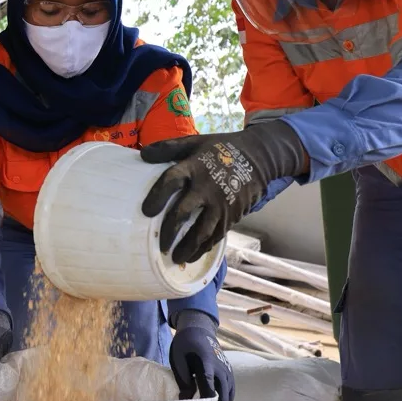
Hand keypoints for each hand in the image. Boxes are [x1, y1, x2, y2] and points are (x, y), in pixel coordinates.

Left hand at [141, 123, 305, 262]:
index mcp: (194, 167)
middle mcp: (206, 188)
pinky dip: (204, 247)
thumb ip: (168, 148)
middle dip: (170, 230)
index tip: (146, 211)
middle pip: (184, 212)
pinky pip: (216, 235)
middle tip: (160, 244)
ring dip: (188, 246)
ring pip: (202, 231)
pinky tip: (192, 256)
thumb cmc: (220, 149)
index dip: (158, 196)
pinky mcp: (232, 215)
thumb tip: (143, 154)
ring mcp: (221, 204)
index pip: (172, 181)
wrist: (258, 157)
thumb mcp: (195, 142)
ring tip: (175, 258)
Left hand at [168, 311, 234, 400]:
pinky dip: (224, 398)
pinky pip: (231, 390)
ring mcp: (228, 370)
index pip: (210, 390)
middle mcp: (221, 369)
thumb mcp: (178, 360)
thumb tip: (185, 400)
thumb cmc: (185, 345)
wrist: (199, 329)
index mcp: (207, 364)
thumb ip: (183, 380)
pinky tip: (213, 400)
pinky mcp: (229, 371)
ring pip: (229, 396)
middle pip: (223, 397)